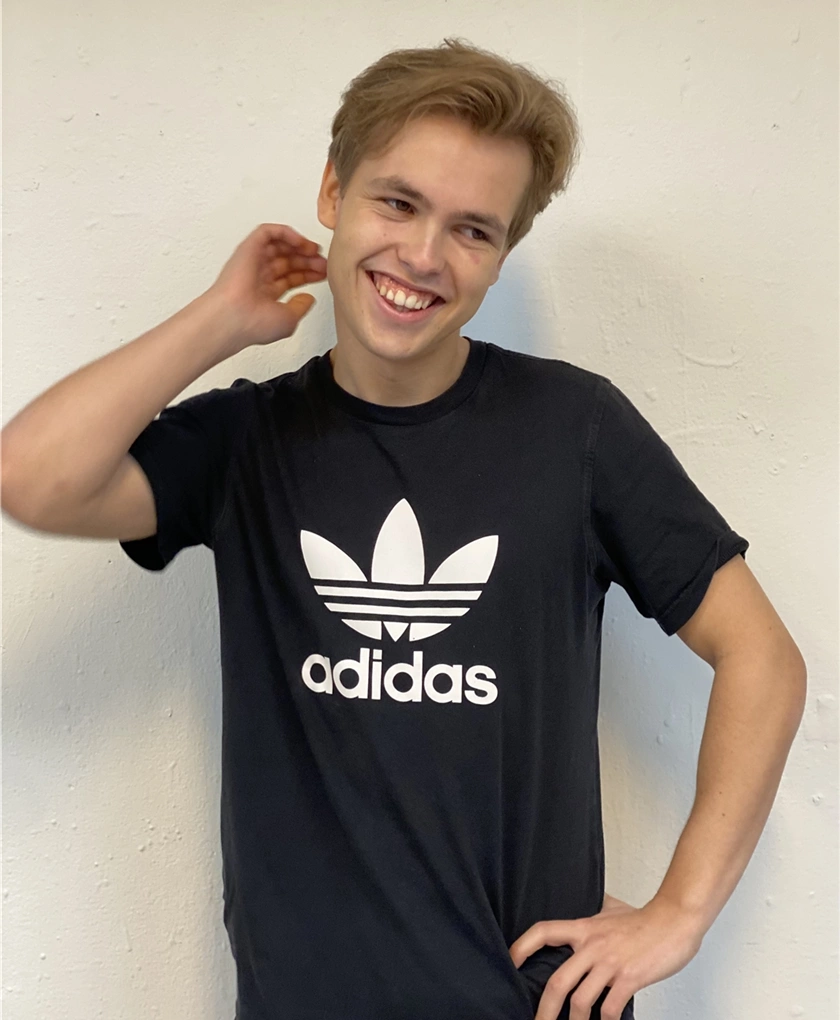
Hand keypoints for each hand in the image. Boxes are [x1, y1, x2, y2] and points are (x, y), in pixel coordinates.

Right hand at [209, 222, 327, 348]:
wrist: (234, 318)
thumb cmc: (254, 324)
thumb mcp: (288, 319)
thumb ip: (301, 306)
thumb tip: (308, 297)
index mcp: (265, 293)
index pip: (290, 277)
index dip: (308, 273)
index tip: (325, 273)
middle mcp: (258, 276)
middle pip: (287, 260)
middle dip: (308, 259)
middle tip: (323, 262)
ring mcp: (253, 261)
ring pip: (279, 244)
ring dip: (299, 245)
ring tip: (314, 250)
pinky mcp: (248, 248)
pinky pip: (268, 232)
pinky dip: (285, 232)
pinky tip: (300, 242)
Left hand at [508, 894, 702, 1019]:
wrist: (675, 920)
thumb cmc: (644, 918)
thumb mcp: (611, 908)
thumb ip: (595, 910)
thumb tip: (587, 902)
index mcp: (584, 928)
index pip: (543, 931)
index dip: (522, 946)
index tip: (511, 962)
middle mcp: (592, 946)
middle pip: (558, 981)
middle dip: (544, 1010)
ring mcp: (610, 963)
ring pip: (580, 1001)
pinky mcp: (629, 978)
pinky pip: (609, 1009)